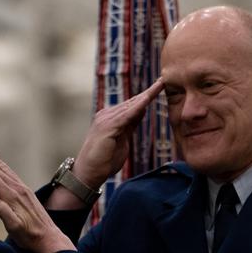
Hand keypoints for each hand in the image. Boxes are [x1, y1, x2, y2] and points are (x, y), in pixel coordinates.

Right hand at [0, 144, 76, 252]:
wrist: (48, 237)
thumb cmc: (29, 236)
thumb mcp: (14, 228)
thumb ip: (3, 213)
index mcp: (11, 196)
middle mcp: (18, 189)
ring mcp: (23, 190)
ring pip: (5, 170)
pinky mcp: (27, 193)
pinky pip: (12, 175)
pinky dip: (4, 167)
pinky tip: (1, 166)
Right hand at [48, 79, 164, 208]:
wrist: (88, 173)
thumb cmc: (104, 161)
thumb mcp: (122, 140)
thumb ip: (130, 126)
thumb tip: (141, 112)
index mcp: (110, 118)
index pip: (131, 105)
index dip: (146, 97)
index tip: (159, 87)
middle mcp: (106, 115)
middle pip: (132, 101)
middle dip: (148, 92)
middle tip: (163, 80)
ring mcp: (105, 119)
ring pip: (130, 105)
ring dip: (146, 95)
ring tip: (159, 85)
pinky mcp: (107, 127)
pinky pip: (126, 114)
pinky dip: (138, 106)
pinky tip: (148, 99)